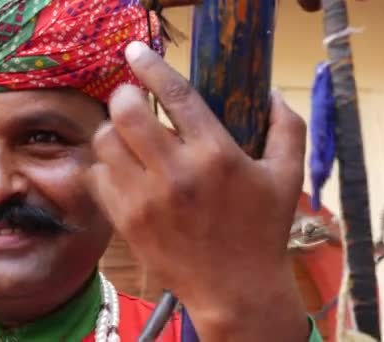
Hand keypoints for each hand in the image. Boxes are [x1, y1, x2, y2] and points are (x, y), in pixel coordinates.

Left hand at [86, 41, 308, 340]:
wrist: (235, 290)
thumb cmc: (262, 232)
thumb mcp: (286, 178)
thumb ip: (287, 129)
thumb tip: (271, 93)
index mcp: (216, 155)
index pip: (176, 95)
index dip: (152, 66)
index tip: (136, 52)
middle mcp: (177, 173)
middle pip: (127, 112)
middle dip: (125, 96)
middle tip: (133, 101)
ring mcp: (146, 199)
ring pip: (105, 141)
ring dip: (112, 131)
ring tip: (127, 137)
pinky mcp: (126, 221)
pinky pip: (97, 176)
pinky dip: (104, 166)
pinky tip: (122, 169)